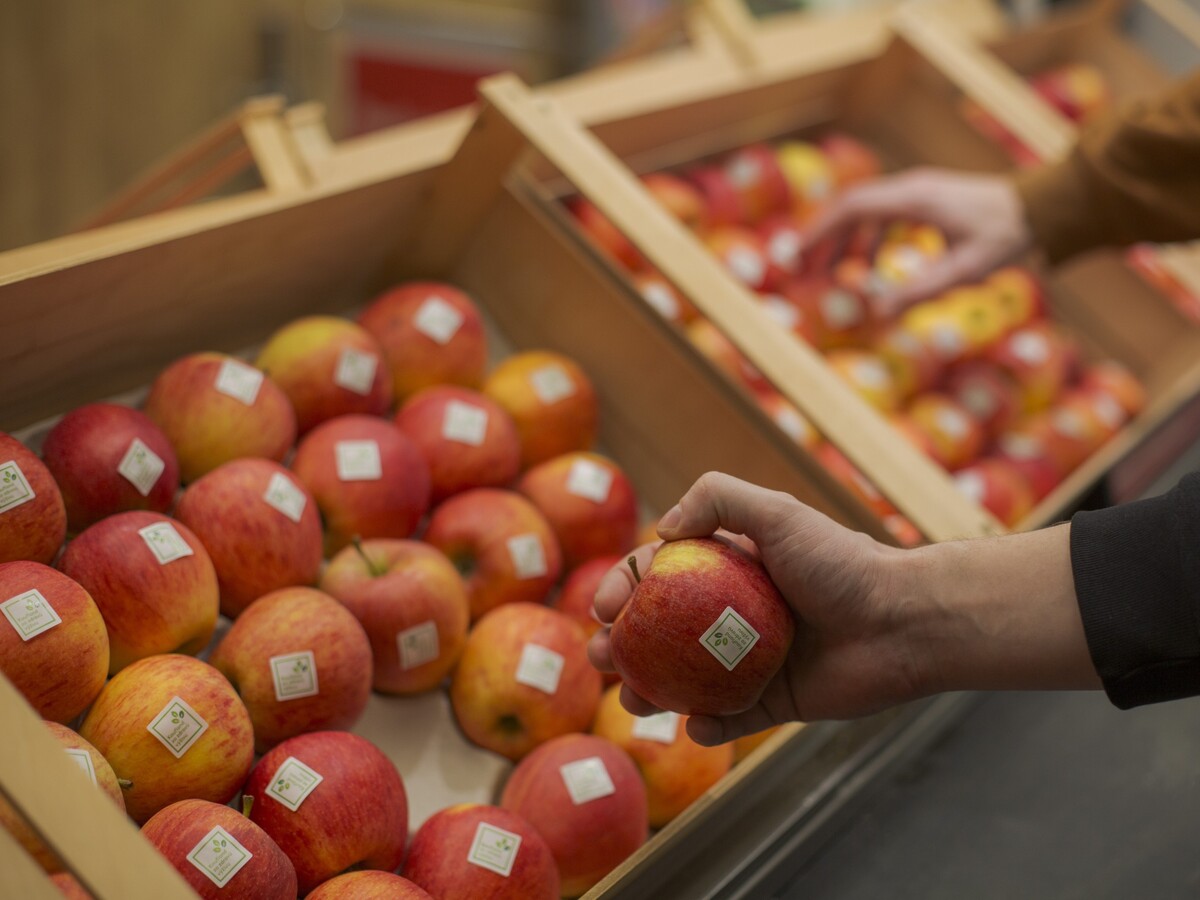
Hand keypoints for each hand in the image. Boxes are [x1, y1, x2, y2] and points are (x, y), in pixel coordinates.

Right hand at [588, 472, 1098, 746]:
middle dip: (622, 647)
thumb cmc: (841, 563)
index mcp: (728, 569)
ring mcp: (751, 661)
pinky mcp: (776, 701)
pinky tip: (696, 726)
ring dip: (650, 692)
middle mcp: (733, 614)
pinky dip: (709, 728)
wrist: (902, 622)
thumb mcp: (777, 513)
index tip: (605, 610)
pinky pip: (731, 720)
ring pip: (685, 681)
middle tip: (603, 657)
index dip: (625, 590)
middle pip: (660, 632)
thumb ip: (716, 499)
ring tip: (633, 700)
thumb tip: (661, 529)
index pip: (660, 577)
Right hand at [803, 168, 1033, 316]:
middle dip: (823, 236)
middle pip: (850, 205)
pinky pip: (883, 213)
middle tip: (802, 266)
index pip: (852, 207)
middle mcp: (910, 188)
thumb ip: (919, 291)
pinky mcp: (926, 198)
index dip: (819, 230)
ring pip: (865, 209)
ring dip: (844, 239)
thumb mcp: (964, 270)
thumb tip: (877, 313)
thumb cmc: (1007, 236)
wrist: (1044, 207)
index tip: (797, 254)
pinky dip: (867, 237)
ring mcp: (918, 190)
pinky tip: (869, 264)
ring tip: (832, 271)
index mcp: (914, 199)